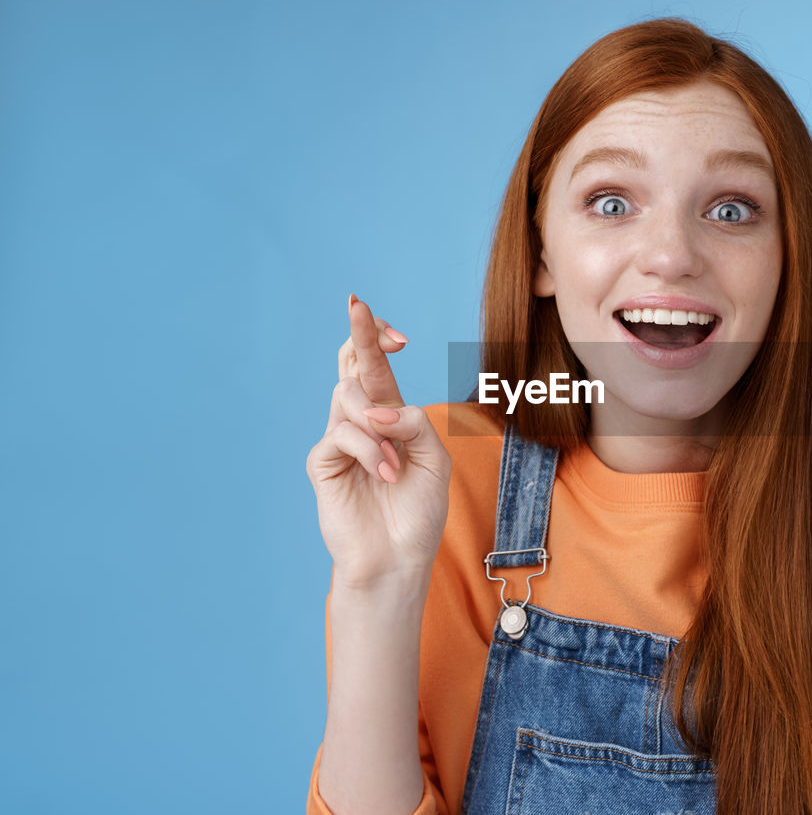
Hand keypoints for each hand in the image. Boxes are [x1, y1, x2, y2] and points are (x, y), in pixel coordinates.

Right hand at [305, 294, 451, 590]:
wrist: (398, 558)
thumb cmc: (419, 512)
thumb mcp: (435, 459)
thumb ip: (415, 424)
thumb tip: (378, 408)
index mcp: (390, 416)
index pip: (375, 366)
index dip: (376, 340)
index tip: (395, 332)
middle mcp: (362, 422)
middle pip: (351, 364)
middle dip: (359, 334)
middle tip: (357, 304)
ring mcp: (340, 440)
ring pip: (349, 397)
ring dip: (380, 425)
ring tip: (396, 466)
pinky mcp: (323, 462)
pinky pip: (344, 434)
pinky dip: (371, 450)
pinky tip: (385, 474)